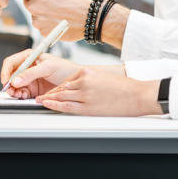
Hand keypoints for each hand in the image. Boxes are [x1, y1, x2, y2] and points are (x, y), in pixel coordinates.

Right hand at [0, 50, 81, 98]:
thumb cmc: (66, 69)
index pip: (11, 63)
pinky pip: (22, 93)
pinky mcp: (33, 90)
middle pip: (11, 76)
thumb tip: (16, 80)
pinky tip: (23, 97)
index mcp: (29, 58)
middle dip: (9, 84)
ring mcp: (30, 80)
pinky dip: (20, 96)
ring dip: (14, 91)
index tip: (7, 81)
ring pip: (14, 86)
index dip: (6, 71)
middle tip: (11, 90)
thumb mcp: (48, 67)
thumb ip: (31, 73)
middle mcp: (27, 68)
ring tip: (18, 95)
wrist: (77, 82)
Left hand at [9, 0, 97, 41]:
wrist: (94, 17)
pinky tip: (60, 18)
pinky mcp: (45, 32)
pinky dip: (48, 23)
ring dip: (41, 12)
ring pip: (34, 14)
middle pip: (26, 3)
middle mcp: (35, 7)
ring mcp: (39, 21)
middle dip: (35, 0)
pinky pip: (41, 25)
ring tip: (59, 9)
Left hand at [37, 67, 159, 116]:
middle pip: (61, 87)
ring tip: (40, 100)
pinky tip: (47, 104)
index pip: (66, 80)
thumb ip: (87, 80)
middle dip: (49, 92)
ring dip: (49, 98)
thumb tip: (75, 87)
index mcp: (86, 71)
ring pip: (61, 96)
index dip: (56, 86)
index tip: (50, 89)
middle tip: (40, 95)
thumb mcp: (101, 77)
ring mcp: (85, 94)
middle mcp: (83, 81)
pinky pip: (67, 106)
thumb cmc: (123, 87)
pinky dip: (55, 105)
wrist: (137, 95)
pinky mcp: (88, 106)